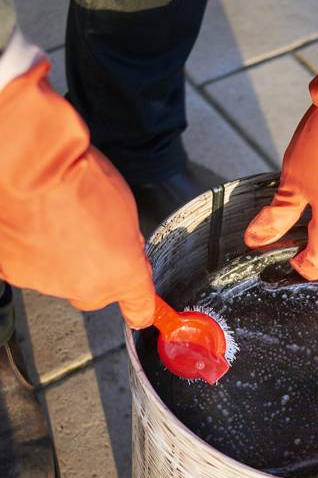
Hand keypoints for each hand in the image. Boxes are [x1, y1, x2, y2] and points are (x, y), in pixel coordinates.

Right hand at [0, 61, 154, 327]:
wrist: (29, 168)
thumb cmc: (78, 176)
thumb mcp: (124, 205)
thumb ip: (126, 239)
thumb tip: (123, 247)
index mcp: (121, 272)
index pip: (140, 309)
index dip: (141, 308)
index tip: (141, 309)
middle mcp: (86, 287)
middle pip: (96, 293)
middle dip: (96, 272)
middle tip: (90, 236)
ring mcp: (48, 284)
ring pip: (60, 280)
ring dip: (60, 258)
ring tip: (55, 219)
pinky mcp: (15, 274)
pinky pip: (30, 267)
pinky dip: (31, 251)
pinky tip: (32, 224)